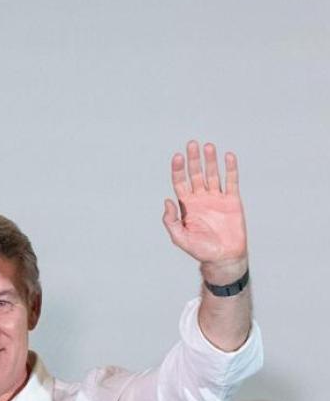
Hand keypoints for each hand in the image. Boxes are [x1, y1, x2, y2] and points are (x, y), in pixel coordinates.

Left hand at [163, 140, 247, 280]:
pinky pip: (231, 181)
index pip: (180, 182)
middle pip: (195, 174)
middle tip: (192, 144)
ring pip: (212, 174)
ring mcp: (217, 198)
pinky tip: (228, 156)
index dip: (178, 169)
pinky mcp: (232, 200)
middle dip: (193, 159)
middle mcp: (201, 198)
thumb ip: (171, 220)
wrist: (223, 257)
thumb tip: (167, 200)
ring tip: (208, 146)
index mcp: (187, 205)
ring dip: (210, 160)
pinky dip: (230, 169)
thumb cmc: (199, 249)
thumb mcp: (179, 237)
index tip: (177, 157)